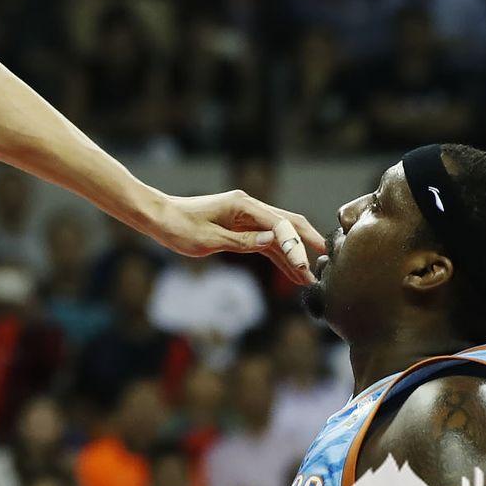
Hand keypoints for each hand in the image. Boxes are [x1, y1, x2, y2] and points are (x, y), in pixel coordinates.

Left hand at [147, 188, 327, 286]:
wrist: (159, 218)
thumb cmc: (179, 227)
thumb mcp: (209, 239)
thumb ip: (242, 242)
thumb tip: (274, 241)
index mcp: (243, 205)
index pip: (280, 224)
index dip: (296, 245)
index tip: (306, 266)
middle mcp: (249, 207)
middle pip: (288, 225)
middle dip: (306, 246)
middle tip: (327, 267)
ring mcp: (246, 217)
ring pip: (279, 236)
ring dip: (294, 256)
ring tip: (311, 280)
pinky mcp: (241, 228)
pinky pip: (266, 242)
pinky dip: (279, 256)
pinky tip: (292, 273)